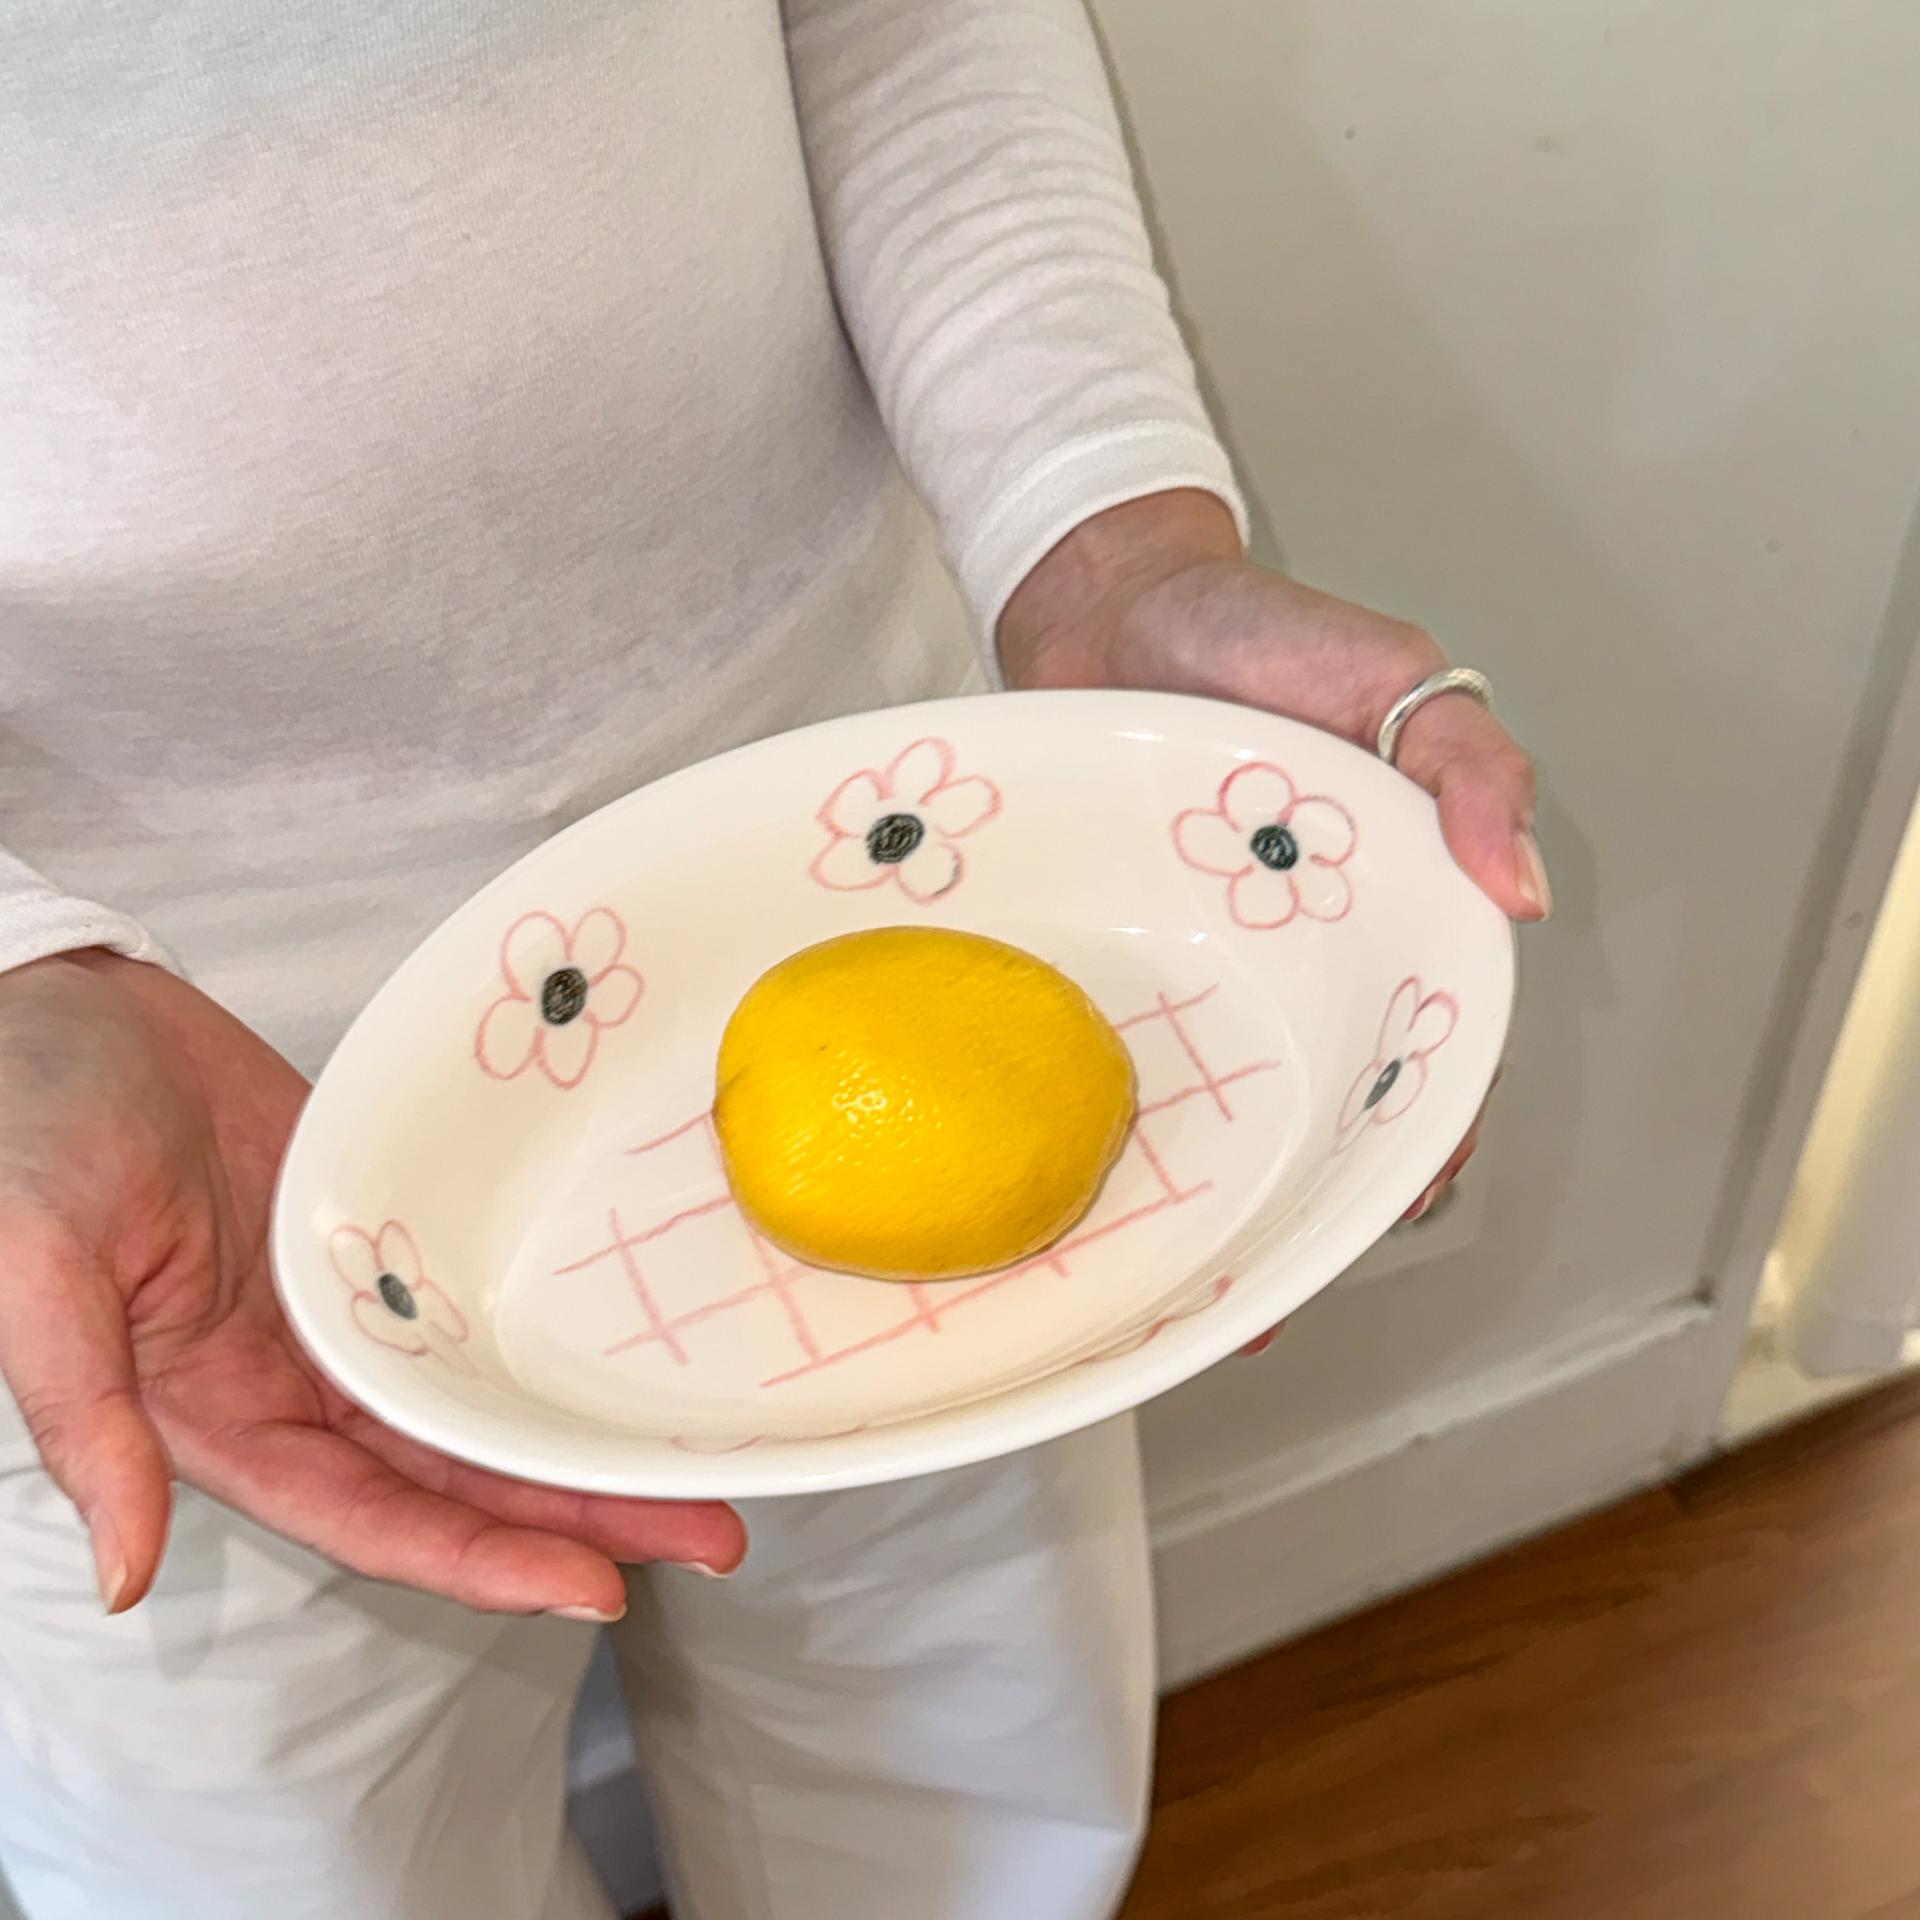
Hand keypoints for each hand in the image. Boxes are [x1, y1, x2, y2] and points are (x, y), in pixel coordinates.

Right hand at [0, 951, 744, 1615]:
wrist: (67, 1012)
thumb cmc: (25, 1130)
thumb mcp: (33, 1271)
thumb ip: (86, 1417)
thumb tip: (125, 1573)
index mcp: (222, 1417)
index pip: (375, 1518)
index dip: (485, 1562)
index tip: (602, 1591)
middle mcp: (303, 1384)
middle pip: (461, 1475)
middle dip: (581, 1516)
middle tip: (714, 1535)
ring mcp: (354, 1310)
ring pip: (486, 1398)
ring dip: (582, 1438)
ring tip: (698, 1465)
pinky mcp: (384, 1236)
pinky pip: (476, 1302)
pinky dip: (542, 1338)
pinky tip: (618, 1359)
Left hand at [999, 490, 1544, 1234]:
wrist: (1106, 601)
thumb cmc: (1258, 630)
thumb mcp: (1392, 678)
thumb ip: (1471, 768)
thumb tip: (1526, 898)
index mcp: (1384, 910)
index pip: (1423, 1046)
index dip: (1420, 1134)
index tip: (1400, 1204)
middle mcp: (1293, 953)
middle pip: (1318, 1098)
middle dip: (1308, 1197)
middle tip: (1273, 1291)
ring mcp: (1199, 959)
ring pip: (1220, 1093)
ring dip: (1213, 1188)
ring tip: (1187, 1286)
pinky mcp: (1114, 951)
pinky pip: (1120, 1044)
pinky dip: (1114, 1113)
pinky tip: (1085, 1183)